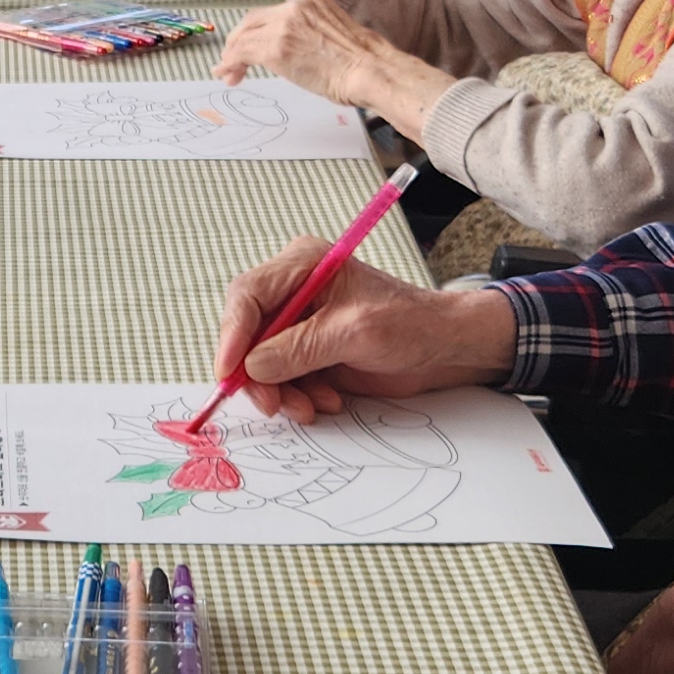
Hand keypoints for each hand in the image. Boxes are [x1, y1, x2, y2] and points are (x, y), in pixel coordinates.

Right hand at [210, 233, 516, 423]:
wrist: (443, 348)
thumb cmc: (410, 324)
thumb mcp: (354, 333)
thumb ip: (300, 349)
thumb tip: (252, 366)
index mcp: (302, 266)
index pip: (247, 296)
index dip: (232, 334)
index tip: (230, 371)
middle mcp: (293, 292)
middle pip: (247, 333)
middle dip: (256, 373)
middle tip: (271, 403)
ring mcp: (299, 324)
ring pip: (260, 363)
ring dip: (280, 391)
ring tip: (310, 407)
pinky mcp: (307, 352)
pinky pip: (281, 378)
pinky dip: (297, 395)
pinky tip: (326, 400)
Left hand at [216, 0, 399, 106]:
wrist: (371, 71)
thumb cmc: (365, 64)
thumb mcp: (336, 36)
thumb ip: (310, 35)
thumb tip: (295, 53)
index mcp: (312, 0)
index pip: (272, 14)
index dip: (256, 32)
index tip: (250, 48)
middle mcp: (295, 7)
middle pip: (252, 21)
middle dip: (238, 42)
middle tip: (230, 62)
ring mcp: (284, 25)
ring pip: (243, 37)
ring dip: (231, 57)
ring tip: (227, 73)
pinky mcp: (275, 48)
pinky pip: (242, 53)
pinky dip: (230, 64)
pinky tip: (227, 74)